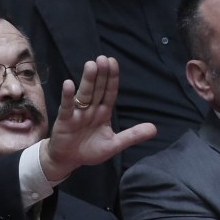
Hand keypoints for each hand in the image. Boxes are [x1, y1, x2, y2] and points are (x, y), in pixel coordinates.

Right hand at [38, 55, 156, 184]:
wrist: (68, 160)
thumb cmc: (90, 150)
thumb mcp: (114, 144)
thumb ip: (132, 135)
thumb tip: (154, 129)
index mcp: (103, 112)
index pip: (110, 92)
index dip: (112, 78)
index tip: (113, 62)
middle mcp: (91, 109)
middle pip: (98, 89)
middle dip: (101, 74)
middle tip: (103, 58)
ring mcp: (78, 113)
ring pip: (84, 94)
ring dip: (88, 80)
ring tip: (91, 65)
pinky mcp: (65, 120)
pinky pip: (67, 107)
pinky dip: (68, 96)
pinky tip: (68, 84)